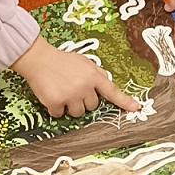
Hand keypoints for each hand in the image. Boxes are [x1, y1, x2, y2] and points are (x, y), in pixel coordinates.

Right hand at [13, 38, 141, 117]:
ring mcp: (70, 96)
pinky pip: (59, 114)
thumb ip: (96, 73)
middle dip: (83, 100)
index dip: (124, 101)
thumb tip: (106, 82)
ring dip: (70, 106)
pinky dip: (55, 108)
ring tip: (62, 91)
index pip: (112, 91)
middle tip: (72, 88)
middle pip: (92, 106)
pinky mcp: (56, 102)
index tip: (135, 108)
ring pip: (77, 113)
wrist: (39, 59)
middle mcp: (84, 87)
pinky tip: (52, 95)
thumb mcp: (84, 62)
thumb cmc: (62, 60)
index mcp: (93, 76)